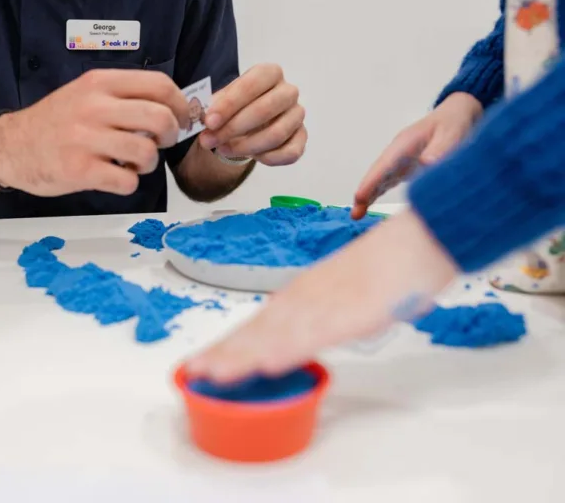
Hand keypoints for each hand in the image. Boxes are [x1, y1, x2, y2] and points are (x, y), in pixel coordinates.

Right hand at [0, 69, 189, 196]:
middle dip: (172, 135)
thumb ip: (123, 98)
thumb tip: (171, 109)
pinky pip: (127, 181)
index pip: (160, 85)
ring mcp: (86, 139)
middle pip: (160, 118)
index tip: (183, 119)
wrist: (10, 146)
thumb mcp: (86, 94)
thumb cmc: (55, 123)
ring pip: (147, 152)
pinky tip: (118, 177)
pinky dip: (130, 183)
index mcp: (100, 83)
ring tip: (135, 163)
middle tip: (162, 143)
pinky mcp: (80, 169)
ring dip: (149, 163)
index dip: (181, 105)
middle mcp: (94, 107)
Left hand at [185, 209, 457, 383]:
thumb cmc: (385, 267)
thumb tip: (301, 337)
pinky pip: (316, 335)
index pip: (256, 324)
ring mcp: (326, 305)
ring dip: (244, 355)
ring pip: (277, 335)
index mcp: (302, 295)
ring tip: (213, 373)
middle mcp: (305, 298)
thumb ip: (320, 316)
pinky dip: (290, 349)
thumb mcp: (343, 295)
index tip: (202, 363)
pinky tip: (268, 363)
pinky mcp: (351, 313)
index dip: (228, 345)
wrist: (418, 238)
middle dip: (224, 354)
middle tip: (192, 372)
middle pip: (257, 330)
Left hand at [197, 64, 305, 165]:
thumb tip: (204, 119)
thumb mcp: (222, 101)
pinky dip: (268, 158)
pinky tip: (251, 158)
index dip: (229, 104)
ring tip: (223, 150)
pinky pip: (290, 153)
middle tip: (210, 140)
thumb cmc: (237, 106)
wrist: (252, 122)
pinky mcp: (302, 138)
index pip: (252, 84)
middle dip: (233, 128)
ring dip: (246, 146)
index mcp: (269, 73)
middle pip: (265, 109)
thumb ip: (214, 108)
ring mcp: (297, 115)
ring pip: (276, 134)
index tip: (209, 122)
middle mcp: (288, 92)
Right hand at [351, 92, 482, 219]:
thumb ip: (439, 149)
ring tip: (356, 214)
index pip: (385, 165)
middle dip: (365, 192)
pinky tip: (369, 205)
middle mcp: (398, 152)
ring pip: (380, 179)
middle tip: (355, 213)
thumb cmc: (453, 122)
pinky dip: (377, 193)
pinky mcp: (406, 167)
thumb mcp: (451, 133)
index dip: (372, 181)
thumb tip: (425, 164)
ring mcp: (400, 160)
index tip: (360, 196)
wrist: (457, 114)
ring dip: (368, 196)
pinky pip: (388, 181)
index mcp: (405, 143)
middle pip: (377, 174)